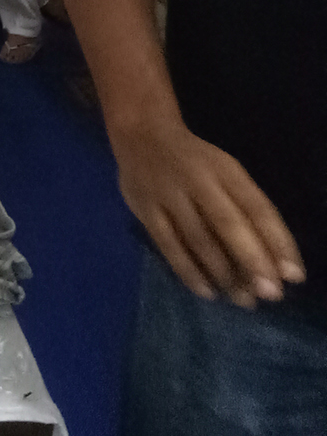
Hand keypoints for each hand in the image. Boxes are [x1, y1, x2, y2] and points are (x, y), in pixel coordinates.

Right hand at [111, 120, 304, 306]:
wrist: (141, 135)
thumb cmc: (196, 162)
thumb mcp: (225, 172)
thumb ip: (246, 209)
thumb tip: (274, 259)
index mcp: (225, 169)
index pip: (256, 206)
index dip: (277, 241)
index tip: (294, 275)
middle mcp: (198, 180)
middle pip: (227, 223)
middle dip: (251, 260)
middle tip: (270, 294)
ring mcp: (168, 195)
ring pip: (198, 239)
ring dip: (223, 274)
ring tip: (244, 300)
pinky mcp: (145, 210)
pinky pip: (168, 246)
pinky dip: (188, 271)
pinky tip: (207, 291)